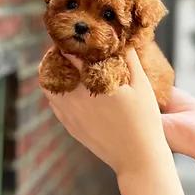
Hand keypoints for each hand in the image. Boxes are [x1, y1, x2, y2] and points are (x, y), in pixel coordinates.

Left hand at [40, 49, 171, 176]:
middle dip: (58, 57)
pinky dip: (57, 92)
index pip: (70, 55)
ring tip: (65, 66)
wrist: (138, 159)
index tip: (73, 35)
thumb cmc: (145, 121)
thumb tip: (123, 40)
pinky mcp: (71, 128)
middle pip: (53, 70)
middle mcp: (76, 99)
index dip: (69, 42)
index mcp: (93, 84)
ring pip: (49, 88)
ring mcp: (70, 115)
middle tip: (67, 49)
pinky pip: (55, 105)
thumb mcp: (142, 86)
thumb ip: (130, 60)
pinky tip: (68, 88)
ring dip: (55, 74)